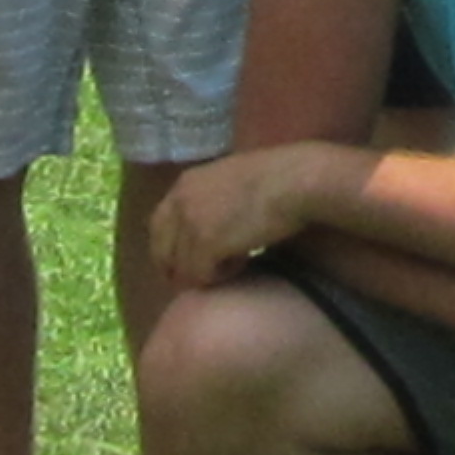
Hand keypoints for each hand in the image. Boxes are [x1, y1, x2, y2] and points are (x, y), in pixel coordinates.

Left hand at [148, 144, 337, 288]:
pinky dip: (222, 276)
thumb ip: (211, 198)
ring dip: (208, 271)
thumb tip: (209, 225)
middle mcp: (179, 202)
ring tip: (237, 261)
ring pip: (183, 268)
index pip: (159, 226)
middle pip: (162, 251)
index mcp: (185, 184)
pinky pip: (203, 276)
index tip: (185, 265)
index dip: (169, 249)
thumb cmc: (278, 176)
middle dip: (179, 269)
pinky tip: (244, 261)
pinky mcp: (205, 244)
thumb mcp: (231, 180)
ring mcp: (189, 223)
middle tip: (204, 278)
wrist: (295, 180)